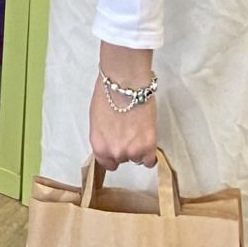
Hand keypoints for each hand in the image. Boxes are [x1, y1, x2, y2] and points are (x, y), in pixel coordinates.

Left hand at [90, 46, 158, 170]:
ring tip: (138, 130)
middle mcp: (114, 152)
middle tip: (128, 132)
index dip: (112, 155)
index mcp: (99, 145)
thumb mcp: (97, 119)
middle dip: (125, 148)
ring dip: (138, 148)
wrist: (125, 83)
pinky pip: (150, 161)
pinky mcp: (148, 146)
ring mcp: (132, 151)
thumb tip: (109, 140)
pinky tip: (148, 140)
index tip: (117, 147)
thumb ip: (103, 136)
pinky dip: (150, 153)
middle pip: (122, 160)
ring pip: (136, 158)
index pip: (106, 163)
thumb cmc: (107, 93)